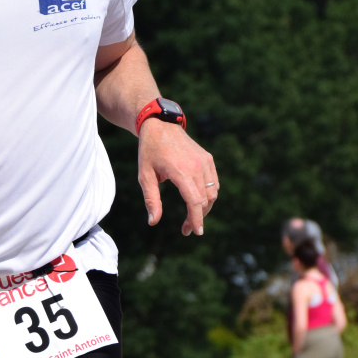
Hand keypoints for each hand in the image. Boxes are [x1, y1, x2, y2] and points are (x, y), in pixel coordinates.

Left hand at [138, 120, 218, 236]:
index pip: (194, 201)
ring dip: (204, 208)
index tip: (195, 232)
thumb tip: (153, 222)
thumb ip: (151, 200)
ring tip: (192, 217)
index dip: (196, 219)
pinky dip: (209, 195)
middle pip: (205, 200)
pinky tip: (198, 202)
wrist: (160, 125)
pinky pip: (213, 183)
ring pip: (212, 193)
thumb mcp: (144, 176)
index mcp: (180, 171)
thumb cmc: (149, 151)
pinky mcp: (208, 159)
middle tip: (186, 229)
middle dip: (198, 218)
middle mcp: (196, 166)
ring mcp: (205, 162)